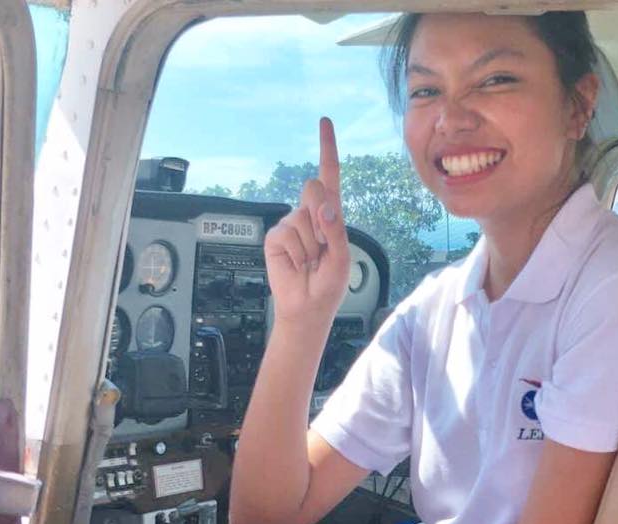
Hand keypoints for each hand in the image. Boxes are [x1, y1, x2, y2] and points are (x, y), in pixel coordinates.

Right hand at [264, 117, 349, 323]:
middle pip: (315, 190)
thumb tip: (324, 206)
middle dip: (323, 218)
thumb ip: (335, 230)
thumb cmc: (328, 284)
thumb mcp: (342, 257)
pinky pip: (287, 233)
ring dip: (311, 244)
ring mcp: (291, 224)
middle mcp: (310, 215)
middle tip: (323, 248)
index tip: (325, 122)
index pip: (329, 176)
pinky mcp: (275, 237)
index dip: (327, 149)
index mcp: (331, 216)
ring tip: (311, 261)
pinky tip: (297, 263)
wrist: (307, 307)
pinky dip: (296, 252)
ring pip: (302, 217)